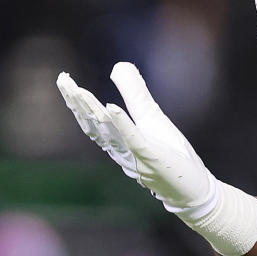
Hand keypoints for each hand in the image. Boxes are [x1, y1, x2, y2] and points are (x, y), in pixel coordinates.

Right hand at [56, 63, 216, 211]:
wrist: (192, 189)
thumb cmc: (171, 155)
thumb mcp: (151, 117)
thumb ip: (135, 93)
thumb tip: (117, 66)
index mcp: (118, 139)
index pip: (92, 118)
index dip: (77, 100)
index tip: (63, 79)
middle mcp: (121, 149)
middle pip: (93, 124)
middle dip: (78, 103)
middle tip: (64, 81)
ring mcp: (134, 155)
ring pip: (108, 132)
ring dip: (93, 111)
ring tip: (79, 91)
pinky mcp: (152, 157)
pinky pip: (134, 140)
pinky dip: (122, 124)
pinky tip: (111, 108)